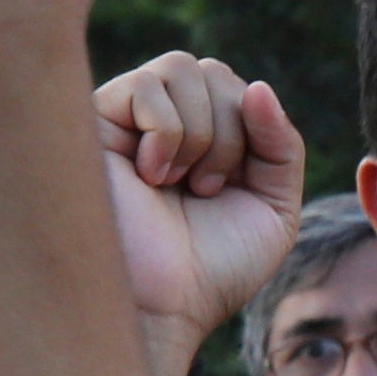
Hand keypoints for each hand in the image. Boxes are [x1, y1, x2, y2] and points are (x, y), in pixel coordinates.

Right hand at [96, 48, 306, 375]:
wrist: (164, 306)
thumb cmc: (213, 269)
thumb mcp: (273, 209)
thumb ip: (282, 146)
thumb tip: (260, 87)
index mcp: (203, 138)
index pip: (239, 88)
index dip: (254, 130)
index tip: (233, 189)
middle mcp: (161, 122)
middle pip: (213, 71)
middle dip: (230, 133)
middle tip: (207, 190)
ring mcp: (126, 119)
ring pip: (181, 68)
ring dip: (200, 134)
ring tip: (179, 184)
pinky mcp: (94, 121)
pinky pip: (147, 85)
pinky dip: (167, 134)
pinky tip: (149, 176)